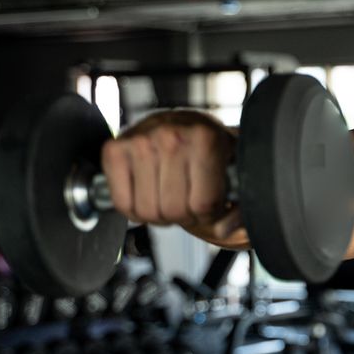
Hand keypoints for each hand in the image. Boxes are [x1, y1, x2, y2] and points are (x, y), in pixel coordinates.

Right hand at [100, 110, 244, 242]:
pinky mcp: (114, 150)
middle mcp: (170, 136)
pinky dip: (135, 211)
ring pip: (148, 212)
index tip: (210, 205)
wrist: (183, 123)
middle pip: (174, 210)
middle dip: (184, 216)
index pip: (203, 204)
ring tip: (169, 198)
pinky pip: (123, 204)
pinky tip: (149, 196)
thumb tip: (223, 230)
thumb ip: (238, 205)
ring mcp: (139, 141)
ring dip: (160, 216)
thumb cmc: (208, 147)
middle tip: (188, 202)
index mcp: (204, 139)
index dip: (208, 214)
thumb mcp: (234, 168)